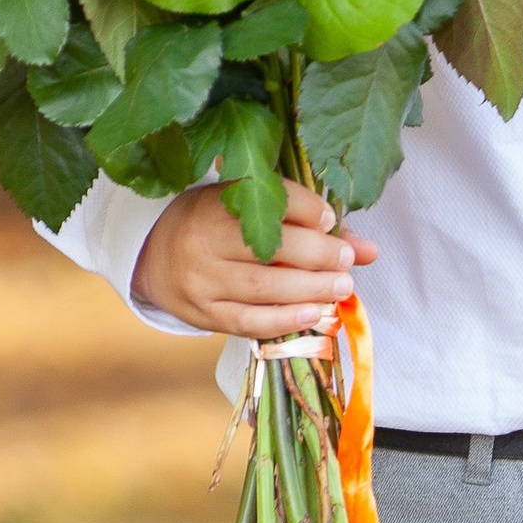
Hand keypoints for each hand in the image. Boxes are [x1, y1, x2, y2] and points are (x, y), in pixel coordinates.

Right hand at [132, 176, 376, 338]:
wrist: (153, 256)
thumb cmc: (212, 224)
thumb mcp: (247, 209)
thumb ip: (306, 223)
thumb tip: (368, 249)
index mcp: (214, 202)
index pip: (266, 202)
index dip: (306, 210)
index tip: (331, 220)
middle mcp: (203, 240)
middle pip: (269, 249)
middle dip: (317, 256)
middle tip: (346, 262)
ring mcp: (201, 280)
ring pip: (263, 288)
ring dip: (310, 290)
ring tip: (341, 288)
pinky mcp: (203, 313)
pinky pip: (248, 321)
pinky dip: (285, 320)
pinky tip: (314, 314)